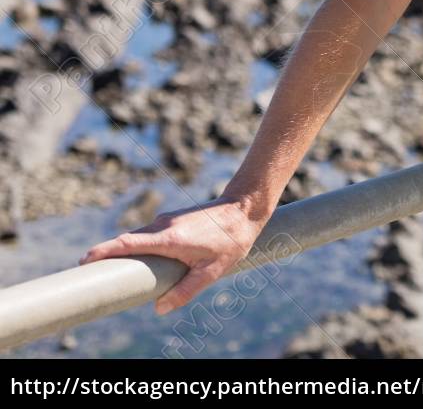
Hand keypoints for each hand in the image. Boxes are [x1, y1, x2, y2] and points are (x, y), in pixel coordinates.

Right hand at [78, 195, 268, 315]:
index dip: (103, 251)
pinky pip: (149, 233)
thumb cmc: (231, 240)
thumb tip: (159, 308)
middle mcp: (163, 225)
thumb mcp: (212, 271)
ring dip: (126, 251)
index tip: (84, 261)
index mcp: (169, 239)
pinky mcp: (173, 218)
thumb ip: (186, 290)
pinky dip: (140, 245)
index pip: (127, 243)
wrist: (244, 208)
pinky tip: (145, 260)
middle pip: (127, 240)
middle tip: (90, 273)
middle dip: (107, 255)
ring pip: (139, 236)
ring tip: (115, 271)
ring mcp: (167, 219)